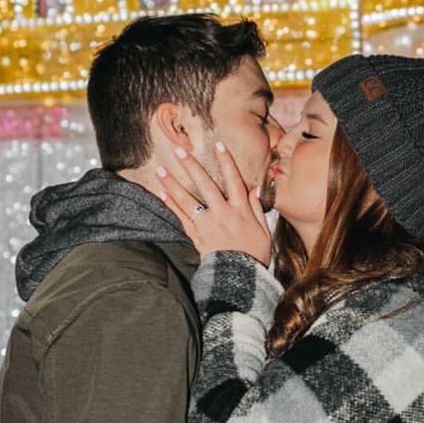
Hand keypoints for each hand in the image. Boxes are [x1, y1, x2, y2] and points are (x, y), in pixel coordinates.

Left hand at [157, 142, 271, 265]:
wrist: (239, 278)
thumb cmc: (254, 256)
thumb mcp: (263, 232)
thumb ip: (257, 209)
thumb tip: (254, 190)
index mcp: (241, 210)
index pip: (234, 180)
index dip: (226, 161)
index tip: (218, 144)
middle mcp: (223, 213)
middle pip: (206, 184)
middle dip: (192, 166)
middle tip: (179, 150)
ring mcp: (208, 224)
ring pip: (188, 199)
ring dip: (173, 183)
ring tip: (160, 170)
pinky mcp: (197, 236)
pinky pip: (181, 217)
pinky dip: (171, 205)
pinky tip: (161, 193)